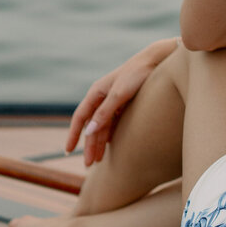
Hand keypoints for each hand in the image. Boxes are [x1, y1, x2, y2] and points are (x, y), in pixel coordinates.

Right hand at [65, 39, 177, 164]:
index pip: (80, 117)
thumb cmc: (136, 74)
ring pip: (102, 126)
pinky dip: (109, 135)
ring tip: (98, 160)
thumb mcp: (119, 94)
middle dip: (89, 145)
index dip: (73, 134)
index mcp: (96, 92)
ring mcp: (113, 101)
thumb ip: (104, 113)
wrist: (157, 62)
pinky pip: (113, 122)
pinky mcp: (124, 103)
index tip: (68, 150)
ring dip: (99, 142)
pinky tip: (110, 145)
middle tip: (89, 164)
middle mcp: (102, 97)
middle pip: (92, 125)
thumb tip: (89, 131)